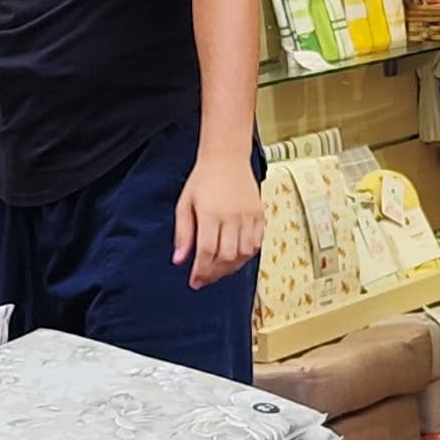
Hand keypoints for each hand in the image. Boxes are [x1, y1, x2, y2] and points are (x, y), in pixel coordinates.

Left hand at [172, 155, 264, 288]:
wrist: (227, 158)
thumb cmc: (203, 179)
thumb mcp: (184, 204)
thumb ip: (183, 234)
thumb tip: (179, 259)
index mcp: (210, 213)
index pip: (206, 251)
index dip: (200, 271)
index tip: (194, 281)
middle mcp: (232, 216)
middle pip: (226, 256)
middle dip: (214, 273)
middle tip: (205, 279)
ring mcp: (249, 216)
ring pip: (243, 254)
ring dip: (230, 268)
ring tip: (218, 270)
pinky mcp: (260, 216)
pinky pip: (256, 244)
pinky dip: (246, 256)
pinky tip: (234, 258)